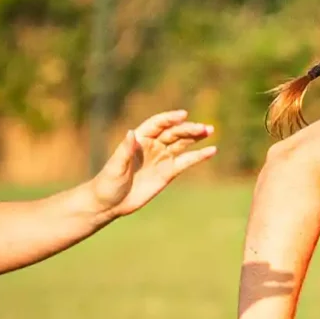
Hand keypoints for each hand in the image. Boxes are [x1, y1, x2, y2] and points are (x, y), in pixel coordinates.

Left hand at [91, 110, 216, 217]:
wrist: (110, 203)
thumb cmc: (108, 183)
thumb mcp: (115, 166)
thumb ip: (125, 150)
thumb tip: (132, 133)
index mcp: (139, 139)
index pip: (158, 124)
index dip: (170, 119)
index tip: (183, 115)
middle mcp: (152, 146)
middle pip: (173, 132)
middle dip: (188, 129)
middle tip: (203, 128)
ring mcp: (162, 158)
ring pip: (182, 143)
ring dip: (196, 137)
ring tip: (210, 130)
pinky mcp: (168, 173)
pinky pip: (186, 162)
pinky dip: (198, 156)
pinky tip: (211, 151)